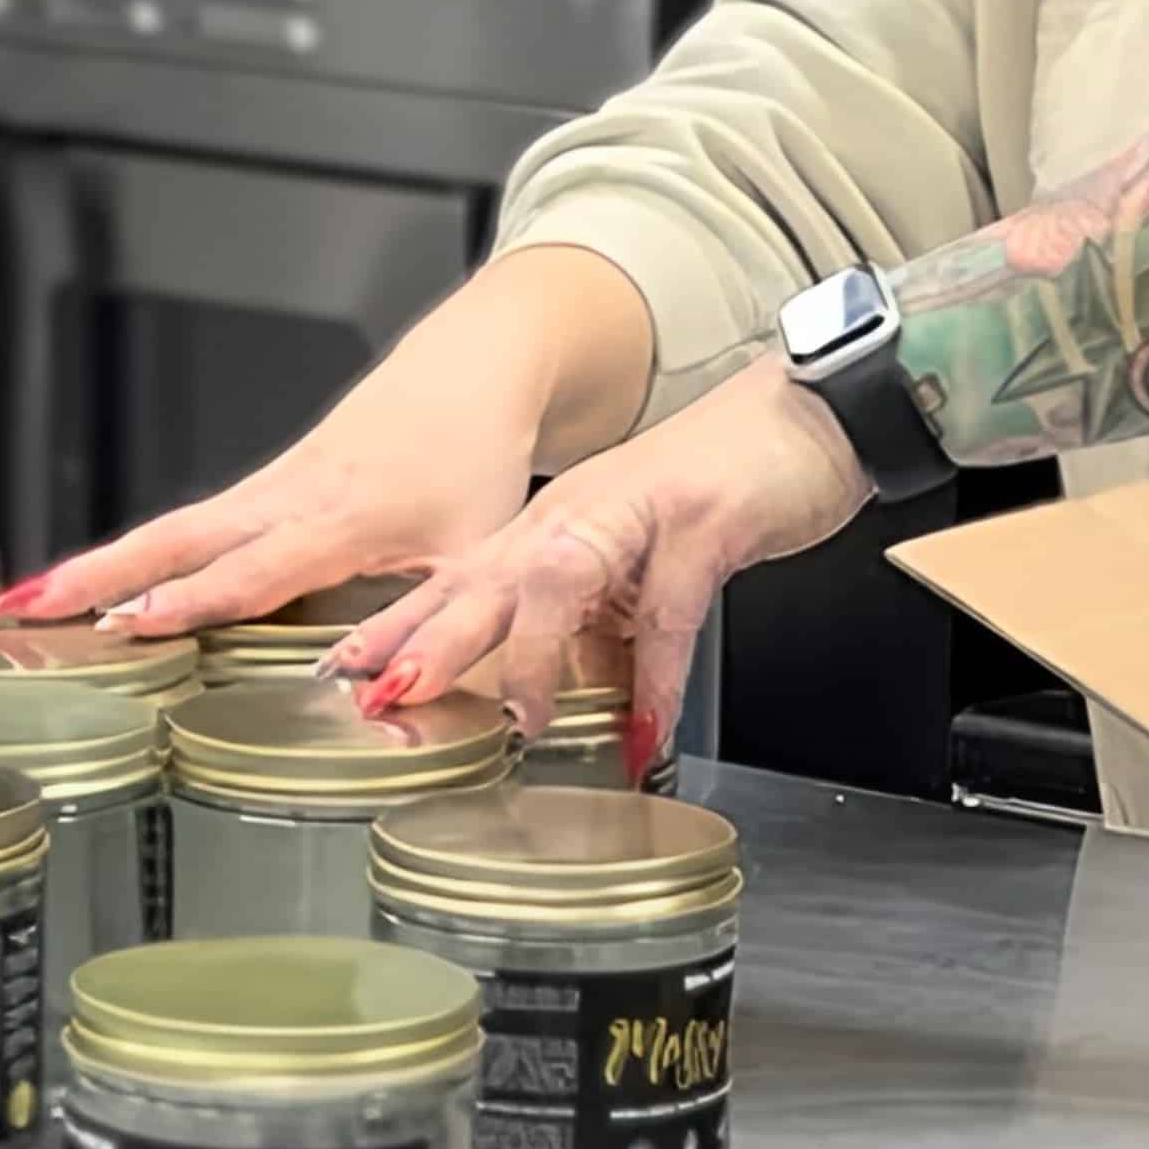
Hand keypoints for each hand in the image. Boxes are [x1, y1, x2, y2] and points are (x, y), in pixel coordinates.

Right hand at [0, 244, 653, 634]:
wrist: (478, 367)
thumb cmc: (480, 460)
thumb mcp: (479, 556)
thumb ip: (444, 630)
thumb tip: (397, 700)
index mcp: (344, 518)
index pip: (254, 570)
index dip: (191, 602)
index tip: (126, 628)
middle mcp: (294, 496)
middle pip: (179, 540)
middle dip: (98, 577)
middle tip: (24, 611)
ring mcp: (275, 484)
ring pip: (173, 529)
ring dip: (97, 566)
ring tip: (21, 605)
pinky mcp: (271, 481)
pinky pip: (194, 522)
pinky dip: (137, 552)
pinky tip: (90, 587)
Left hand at [329, 355, 872, 759]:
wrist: (808, 417)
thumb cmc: (721, 489)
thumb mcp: (637, 564)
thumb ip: (594, 626)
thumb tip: (554, 703)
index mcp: (552, 525)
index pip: (457, 579)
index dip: (397, 627)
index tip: (340, 674)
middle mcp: (577, 514)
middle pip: (483, 578)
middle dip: (426, 639)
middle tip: (382, 695)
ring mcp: (635, 512)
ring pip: (557, 580)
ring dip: (532, 654)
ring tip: (520, 726)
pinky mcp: (700, 520)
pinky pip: (669, 610)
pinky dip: (657, 678)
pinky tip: (649, 730)